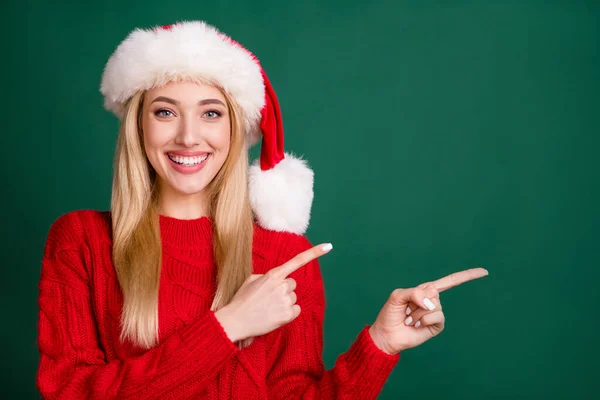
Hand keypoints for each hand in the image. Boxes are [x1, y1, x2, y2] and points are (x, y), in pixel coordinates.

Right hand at [215, 243, 332, 342]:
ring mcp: (285, 300)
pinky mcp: (288, 315)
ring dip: (285, 302)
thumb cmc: (241, 300)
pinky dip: (288, 313)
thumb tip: (277, 278)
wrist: (236, 320)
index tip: (328, 246)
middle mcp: (282, 285)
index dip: (314, 253)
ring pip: (293, 298)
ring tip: (268, 308)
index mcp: (273, 275)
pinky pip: (296, 310)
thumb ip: (267, 276)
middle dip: (284, 290)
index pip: (297, 261)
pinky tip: (274, 315)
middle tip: (269, 298)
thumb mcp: (251, 280)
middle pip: (292, 284)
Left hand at [368, 268, 488, 354]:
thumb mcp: (398, 295)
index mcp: (425, 290)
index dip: (466, 276)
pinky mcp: (437, 326)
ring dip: (417, 313)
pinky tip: (416, 325)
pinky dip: (424, 320)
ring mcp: (436, 313)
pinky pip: (436, 317)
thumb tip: (432, 303)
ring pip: (434, 305)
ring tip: (410, 318)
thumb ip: (414, 292)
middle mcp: (433, 300)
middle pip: (434, 292)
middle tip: (407, 309)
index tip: (484, 272)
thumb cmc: (390, 314)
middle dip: (416, 300)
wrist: (387, 334)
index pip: (449, 281)